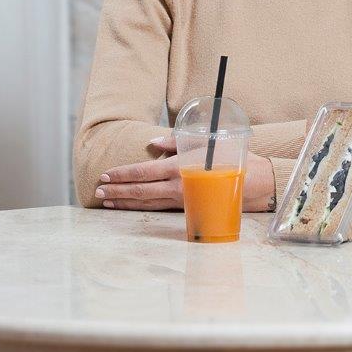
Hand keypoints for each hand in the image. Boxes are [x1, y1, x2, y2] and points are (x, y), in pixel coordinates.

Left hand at [96, 137, 274, 211]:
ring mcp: (181, 200)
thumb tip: (151, 144)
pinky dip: (141, 207)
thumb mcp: (202, 142)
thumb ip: (174, 142)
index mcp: (178, 168)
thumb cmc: (229, 157)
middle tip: (98, 192)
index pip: (143, 172)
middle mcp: (177, 187)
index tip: (105, 176)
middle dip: (118, 191)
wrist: (253, 182)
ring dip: (125, 202)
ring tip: (107, 202)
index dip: (122, 175)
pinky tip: (130, 206)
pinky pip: (158, 208)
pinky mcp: (187, 208)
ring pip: (147, 203)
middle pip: (140, 190)